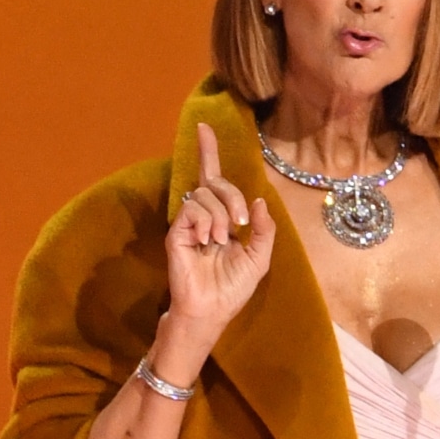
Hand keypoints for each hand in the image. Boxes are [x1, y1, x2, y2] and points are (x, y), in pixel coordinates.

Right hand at [164, 123, 275, 346]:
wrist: (211, 311)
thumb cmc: (232, 289)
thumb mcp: (259, 258)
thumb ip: (264, 230)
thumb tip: (260, 201)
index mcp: (222, 219)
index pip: (213, 179)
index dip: (208, 152)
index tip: (203, 127)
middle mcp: (203, 217)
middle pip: (215, 183)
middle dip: (232, 197)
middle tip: (240, 223)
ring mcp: (188, 224)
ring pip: (204, 195)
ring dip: (220, 215)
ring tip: (220, 240)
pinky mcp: (175, 233)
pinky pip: (191, 209)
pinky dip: (204, 222)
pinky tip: (206, 240)